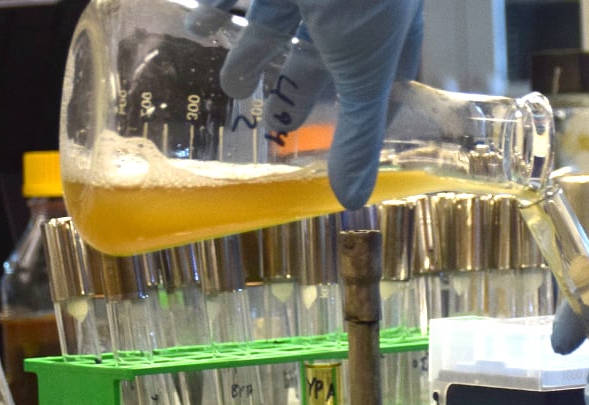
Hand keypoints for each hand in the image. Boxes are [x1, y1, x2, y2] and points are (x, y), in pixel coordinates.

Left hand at [219, 0, 421, 209]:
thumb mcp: (361, 76)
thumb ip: (357, 138)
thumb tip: (354, 201)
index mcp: (388, 26)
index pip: (383, 73)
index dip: (364, 105)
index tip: (341, 134)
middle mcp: (351, 2)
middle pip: (324, 53)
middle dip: (299, 87)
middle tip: (277, 124)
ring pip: (279, 18)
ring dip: (252, 52)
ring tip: (230, 86)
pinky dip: (219, 8)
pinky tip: (199, 28)